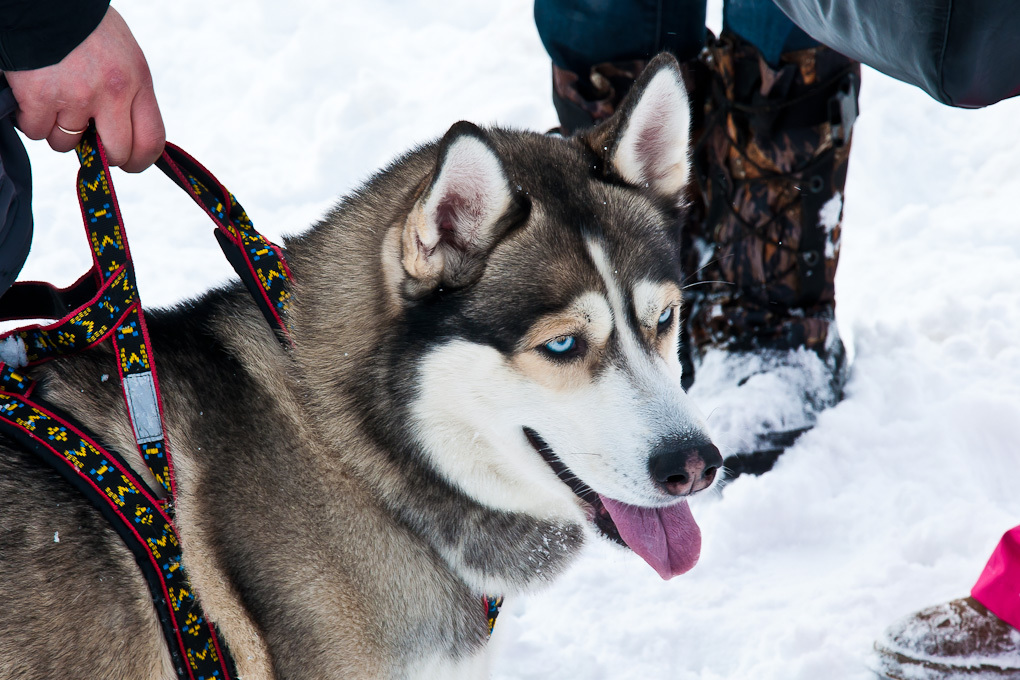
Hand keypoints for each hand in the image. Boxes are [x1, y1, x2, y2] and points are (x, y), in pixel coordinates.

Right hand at [5, 6, 164, 171]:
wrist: (43, 1)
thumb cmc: (84, 27)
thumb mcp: (124, 55)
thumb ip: (129, 93)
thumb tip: (127, 133)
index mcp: (137, 81)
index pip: (152, 140)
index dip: (140, 160)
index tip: (129, 163)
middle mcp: (111, 92)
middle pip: (115, 153)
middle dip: (100, 153)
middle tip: (87, 140)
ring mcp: (75, 96)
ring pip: (67, 144)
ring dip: (58, 131)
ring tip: (54, 102)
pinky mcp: (39, 96)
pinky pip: (36, 131)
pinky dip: (30, 120)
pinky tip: (33, 98)